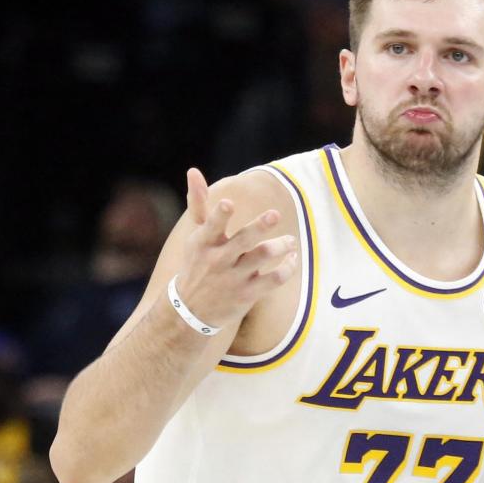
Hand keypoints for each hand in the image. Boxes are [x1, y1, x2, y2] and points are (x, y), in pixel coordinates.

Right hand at [172, 168, 297, 330]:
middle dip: (259, 226)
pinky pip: (274, 279)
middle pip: (243, 240)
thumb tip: (193, 170)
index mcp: (204, 242)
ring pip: (262, 257)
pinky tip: (292, 259)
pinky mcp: (248, 294)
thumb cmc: (197, 264)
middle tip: (275, 214)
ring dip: (280, 246)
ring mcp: (234, 278)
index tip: (228, 203)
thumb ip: (198, 203)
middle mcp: (218, 259)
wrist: (191, 311)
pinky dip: (287, 268)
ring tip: (290, 241)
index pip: (211, 226)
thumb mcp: (195, 236)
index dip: (220, 215)